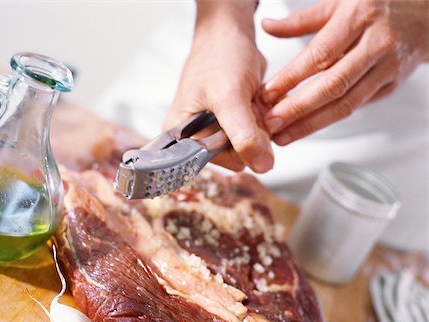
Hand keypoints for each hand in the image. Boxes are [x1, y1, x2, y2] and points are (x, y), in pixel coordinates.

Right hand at [164, 1, 273, 172]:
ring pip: (249, 145)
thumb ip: (244, 135)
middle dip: (251, 133)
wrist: (230, 32)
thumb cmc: (219, 56)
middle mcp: (196, 137)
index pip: (215, 162)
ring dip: (260, 124)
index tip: (244, 124)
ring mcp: (216, 130)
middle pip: (234, 156)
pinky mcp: (232, 124)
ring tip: (251, 99)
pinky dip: (263, 119)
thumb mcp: (229, 97)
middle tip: (248, 105)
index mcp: (182, 137)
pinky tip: (257, 100)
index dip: (236, 149)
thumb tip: (261, 166)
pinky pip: (255, 134)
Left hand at [261, 0, 428, 145]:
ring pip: (345, 104)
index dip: (291, 78)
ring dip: (310, 124)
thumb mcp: (340, 2)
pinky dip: (327, 120)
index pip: (320, 55)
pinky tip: (305, 128)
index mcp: (360, 16)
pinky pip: (355, 107)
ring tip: (283, 136)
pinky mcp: (389, 86)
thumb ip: (302, 20)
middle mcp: (377, 44)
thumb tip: (267, 27)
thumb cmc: (378, 4)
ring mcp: (386, 68)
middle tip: (271, 124)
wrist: (427, 12)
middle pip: (332, 86)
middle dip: (297, 110)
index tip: (267, 95)